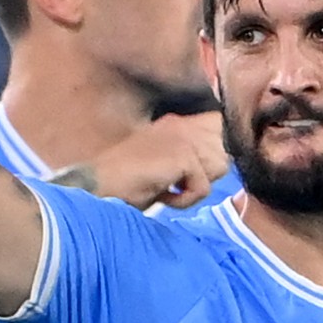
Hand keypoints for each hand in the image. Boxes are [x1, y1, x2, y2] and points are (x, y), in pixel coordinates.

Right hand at [87, 111, 229, 210]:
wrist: (97, 187)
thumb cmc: (124, 184)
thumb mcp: (162, 164)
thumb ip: (190, 158)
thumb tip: (221, 164)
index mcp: (177, 122)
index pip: (221, 126)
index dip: (216, 151)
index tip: (191, 174)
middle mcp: (183, 123)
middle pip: (225, 151)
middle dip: (207, 173)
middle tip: (177, 183)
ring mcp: (183, 137)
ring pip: (220, 167)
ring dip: (195, 187)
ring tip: (170, 189)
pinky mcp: (183, 155)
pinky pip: (204, 188)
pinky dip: (184, 200)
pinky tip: (163, 196)